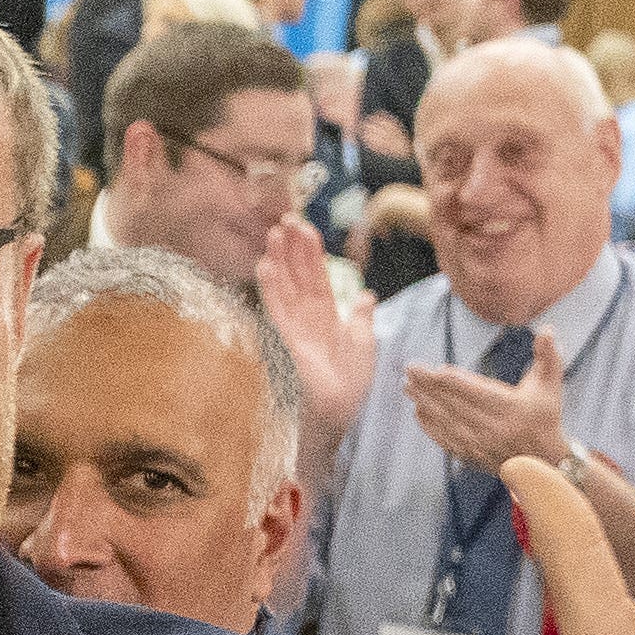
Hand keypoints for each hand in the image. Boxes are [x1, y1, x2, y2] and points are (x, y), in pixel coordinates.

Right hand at [253, 214, 372, 426]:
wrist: (335, 415)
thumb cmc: (347, 387)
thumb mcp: (364, 346)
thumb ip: (361, 318)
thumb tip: (367, 294)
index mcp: (325, 319)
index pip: (317, 279)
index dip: (311, 254)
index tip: (306, 229)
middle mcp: (306, 319)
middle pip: (298, 277)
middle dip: (293, 249)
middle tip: (287, 219)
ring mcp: (294, 329)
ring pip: (285, 287)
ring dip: (279, 260)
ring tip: (275, 233)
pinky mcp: (286, 341)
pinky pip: (278, 309)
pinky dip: (272, 287)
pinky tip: (267, 265)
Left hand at [405, 323, 565, 476]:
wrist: (543, 460)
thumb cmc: (545, 415)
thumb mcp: (550, 383)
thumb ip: (549, 355)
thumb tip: (548, 329)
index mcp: (510, 408)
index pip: (475, 391)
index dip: (452, 380)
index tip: (433, 368)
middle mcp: (493, 428)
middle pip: (454, 404)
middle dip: (429, 386)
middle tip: (410, 369)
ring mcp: (480, 444)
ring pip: (446, 421)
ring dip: (424, 402)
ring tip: (408, 386)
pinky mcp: (471, 455)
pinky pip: (444, 438)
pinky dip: (429, 424)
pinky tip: (418, 410)